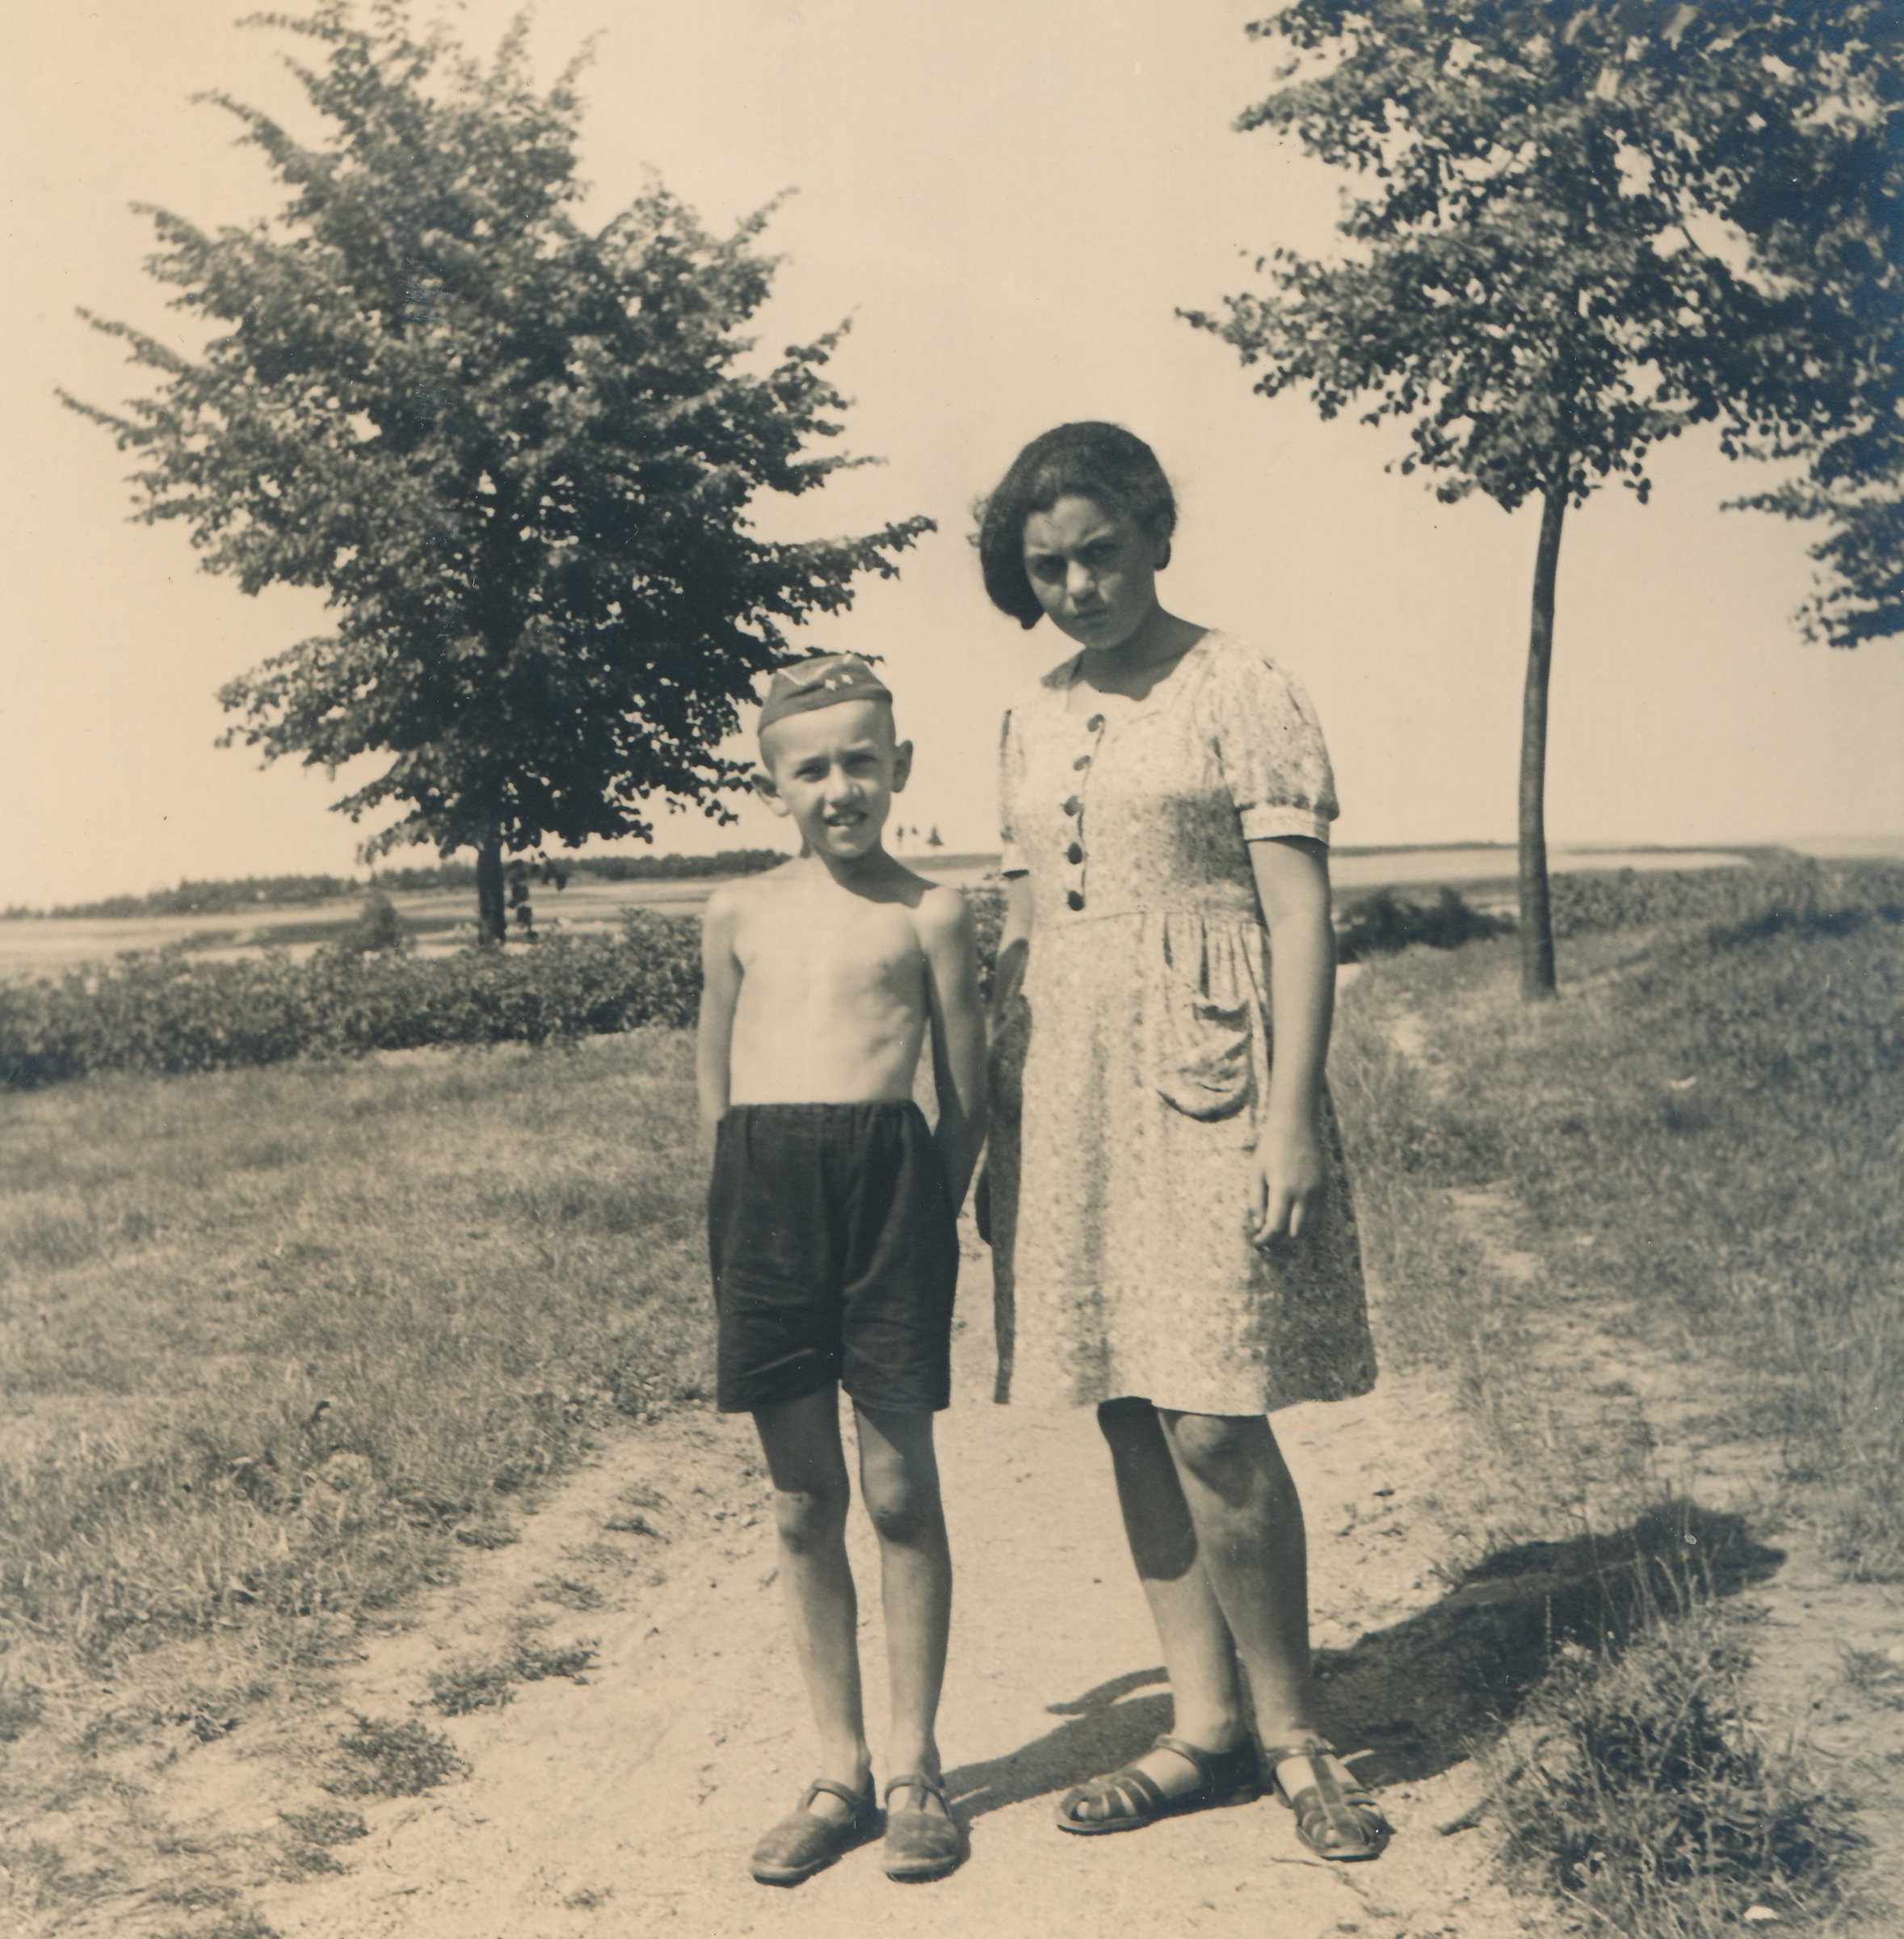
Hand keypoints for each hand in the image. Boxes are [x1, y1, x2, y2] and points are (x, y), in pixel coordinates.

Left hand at [1250, 1114, 1324, 1244]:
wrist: (1296, 1125)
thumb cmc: (1271, 1148)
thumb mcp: (1256, 1173)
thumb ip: (1255, 1200)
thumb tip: (1258, 1224)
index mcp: (1283, 1189)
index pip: (1276, 1226)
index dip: (1265, 1238)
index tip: (1256, 1241)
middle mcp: (1304, 1193)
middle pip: (1294, 1232)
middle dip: (1278, 1239)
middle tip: (1266, 1238)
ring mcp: (1317, 1191)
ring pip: (1308, 1226)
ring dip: (1292, 1232)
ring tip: (1278, 1230)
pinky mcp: (1324, 1187)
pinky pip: (1318, 1214)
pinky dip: (1305, 1221)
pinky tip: (1292, 1218)